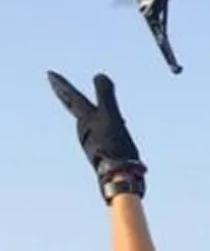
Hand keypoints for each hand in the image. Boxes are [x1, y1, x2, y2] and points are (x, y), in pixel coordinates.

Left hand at [47, 71, 146, 203]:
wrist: (118, 176)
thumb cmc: (113, 146)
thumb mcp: (111, 115)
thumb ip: (105, 94)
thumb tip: (98, 75)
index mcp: (84, 119)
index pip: (71, 97)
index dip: (62, 84)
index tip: (49, 74)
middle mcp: (84, 130)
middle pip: (76, 108)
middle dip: (70, 97)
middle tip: (60, 87)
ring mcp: (92, 140)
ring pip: (91, 120)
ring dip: (92, 112)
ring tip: (97, 107)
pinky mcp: (102, 150)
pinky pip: (101, 131)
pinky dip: (106, 125)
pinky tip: (117, 129)